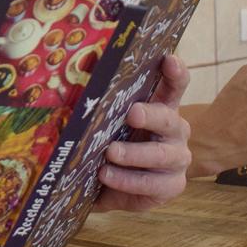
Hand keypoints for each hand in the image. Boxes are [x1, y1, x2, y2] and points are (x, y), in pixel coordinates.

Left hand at [94, 54, 192, 212]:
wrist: (112, 186)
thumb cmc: (110, 143)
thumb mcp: (106, 124)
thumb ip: (101, 107)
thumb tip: (69, 88)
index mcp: (161, 106)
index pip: (175, 85)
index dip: (175, 72)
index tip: (169, 60)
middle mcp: (175, 130)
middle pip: (168, 119)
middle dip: (151, 115)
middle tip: (132, 114)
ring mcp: (177, 158)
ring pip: (162, 155)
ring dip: (134, 154)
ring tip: (110, 153)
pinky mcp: (172, 185)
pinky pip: (153, 184)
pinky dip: (128, 180)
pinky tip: (106, 175)